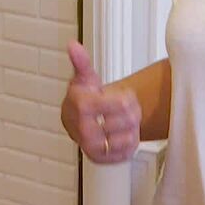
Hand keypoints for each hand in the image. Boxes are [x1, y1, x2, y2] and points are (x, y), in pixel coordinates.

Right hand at [60, 41, 141, 163]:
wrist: (78, 122)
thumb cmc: (83, 98)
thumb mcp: (84, 77)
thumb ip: (81, 62)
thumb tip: (73, 44)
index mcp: (82, 106)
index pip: (122, 103)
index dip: (127, 97)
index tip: (120, 95)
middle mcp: (84, 130)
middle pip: (129, 119)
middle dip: (131, 111)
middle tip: (123, 108)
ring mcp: (92, 147)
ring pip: (130, 137)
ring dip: (131, 128)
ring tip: (123, 121)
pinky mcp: (100, 159)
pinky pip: (127, 152)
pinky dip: (129, 143)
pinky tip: (121, 134)